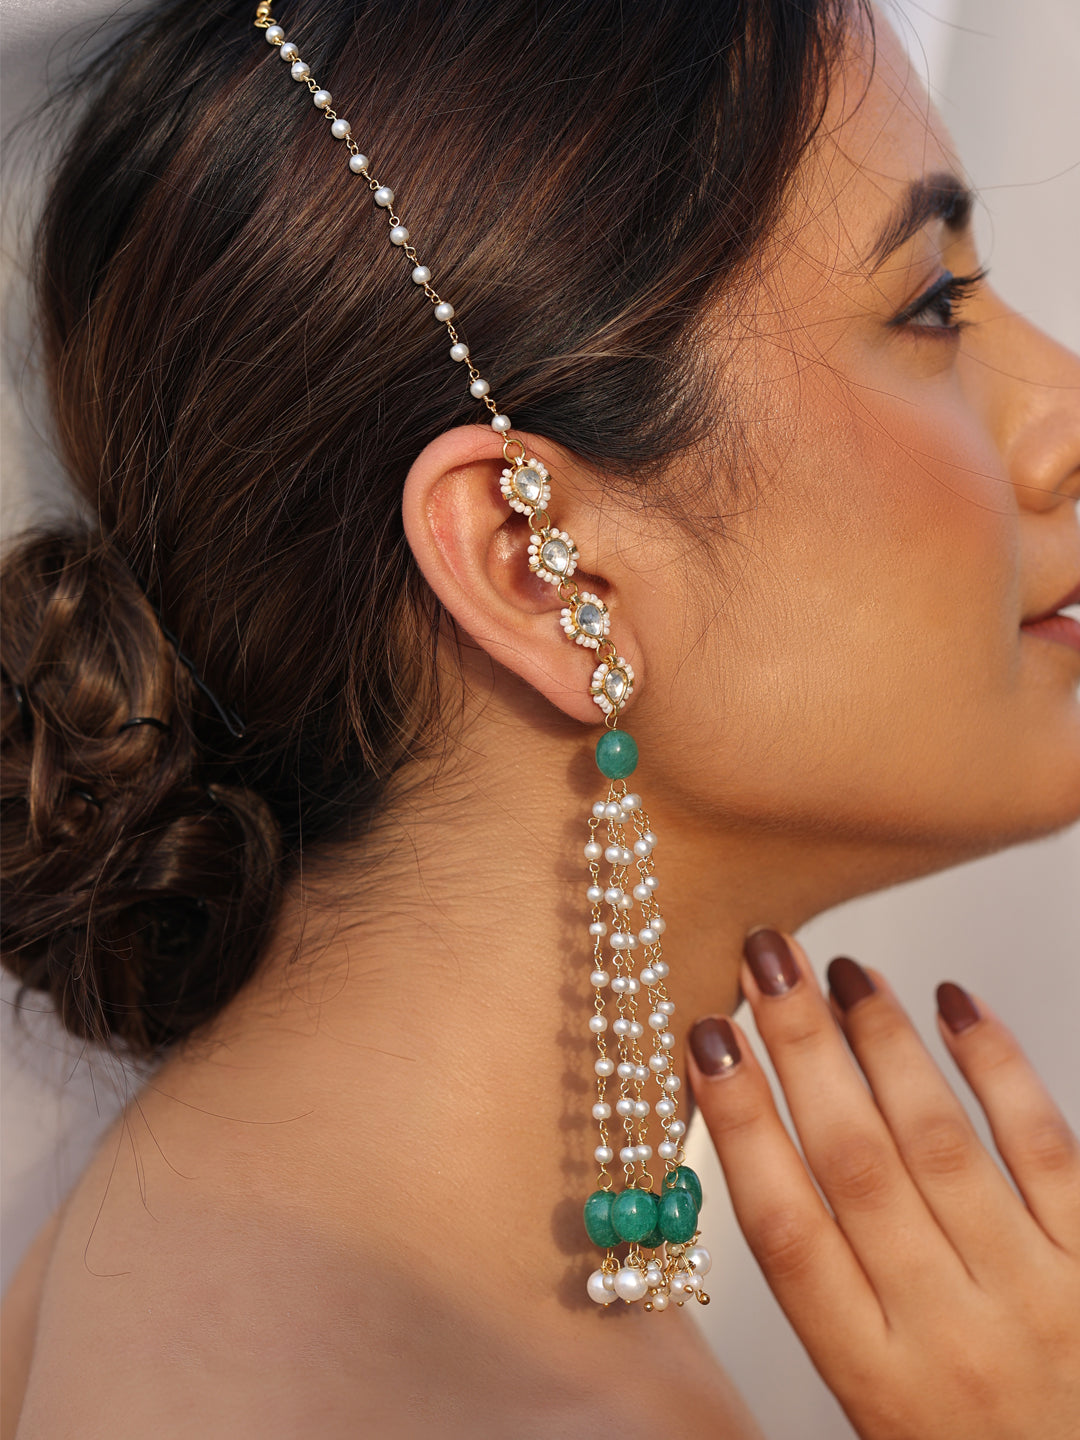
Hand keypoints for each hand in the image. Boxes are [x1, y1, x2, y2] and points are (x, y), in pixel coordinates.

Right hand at [686, 928, 1079, 1439]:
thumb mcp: (879, 1407)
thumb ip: (833, 1296)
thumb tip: (772, 1154)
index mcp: (875, 1379)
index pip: (785, 1233)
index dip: (739, 1127)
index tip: (705, 1044)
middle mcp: (949, 1334)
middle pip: (855, 1165)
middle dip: (801, 1048)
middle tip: (766, 960)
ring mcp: (1036, 1296)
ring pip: (940, 1143)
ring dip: (883, 1043)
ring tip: (842, 970)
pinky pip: (1046, 1148)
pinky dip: (997, 1067)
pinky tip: (955, 1004)